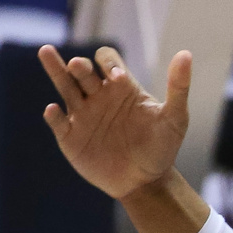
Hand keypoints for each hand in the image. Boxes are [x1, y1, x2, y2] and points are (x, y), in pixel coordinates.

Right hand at [38, 43, 191, 200]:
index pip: (107, 60)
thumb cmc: (162, 147)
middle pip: (81, 70)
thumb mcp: (175, 118)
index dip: (109, 63)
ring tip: (46, 51)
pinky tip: (54, 109)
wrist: (146, 181)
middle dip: (80, 66)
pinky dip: (54, 114)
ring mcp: (82, 114)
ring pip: (64, 86)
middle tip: (79, 67)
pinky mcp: (70, 136)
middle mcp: (98, 96)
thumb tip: (186, 54)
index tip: (118, 78)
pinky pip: (57, 121)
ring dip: (56, 70)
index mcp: (121, 87)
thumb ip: (179, 87)